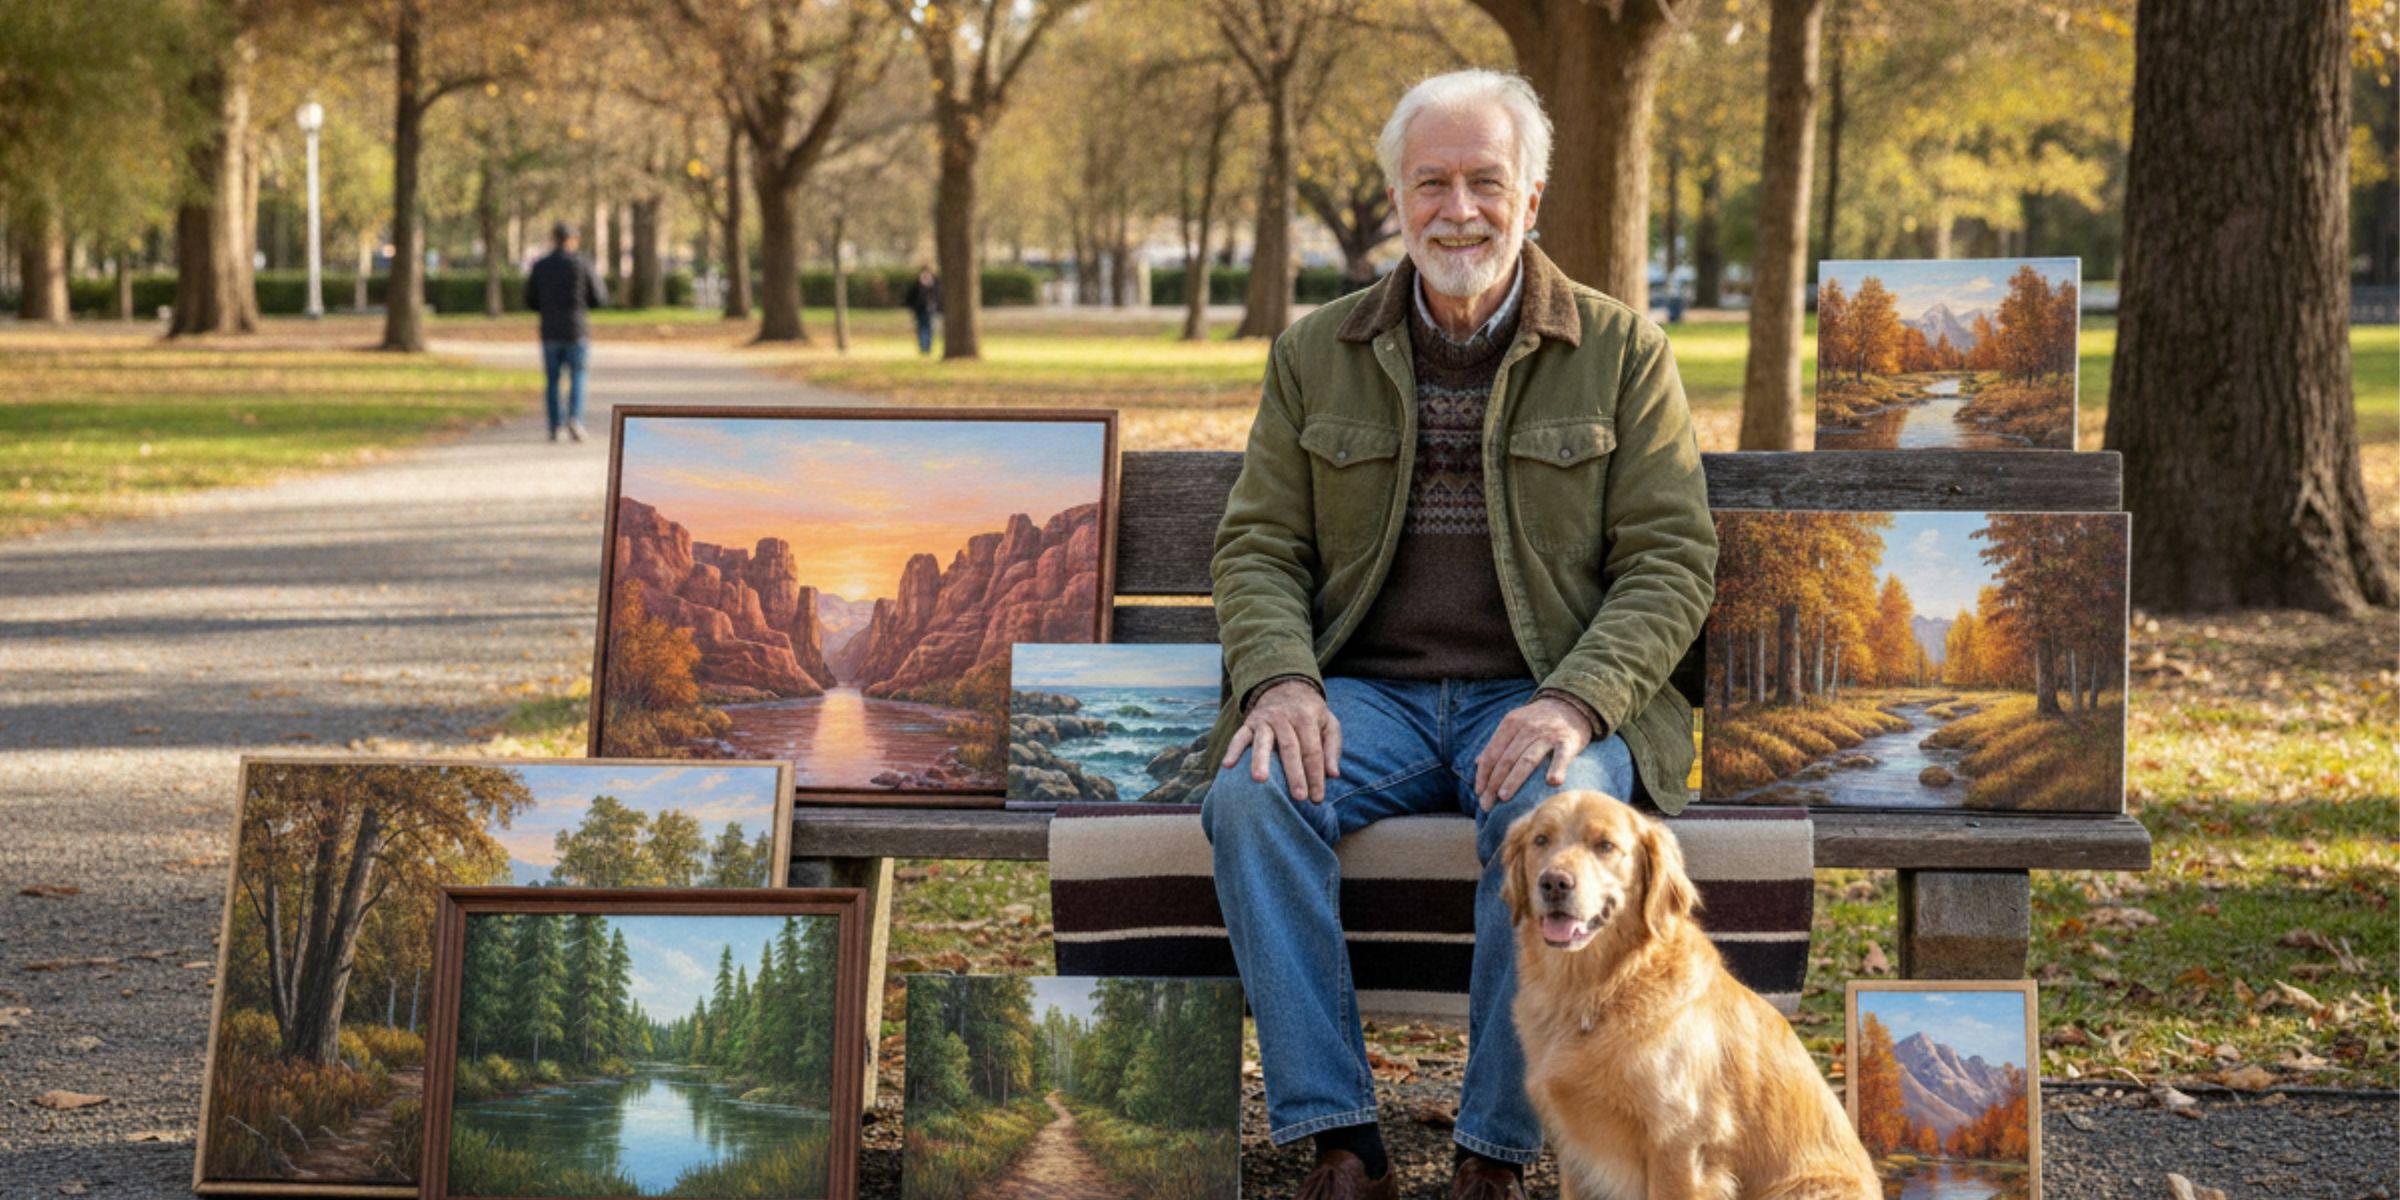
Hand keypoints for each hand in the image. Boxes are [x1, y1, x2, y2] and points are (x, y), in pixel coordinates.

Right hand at [1222, 680, 1342, 802]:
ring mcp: (1264, 719)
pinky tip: (1227, 766)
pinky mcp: (1248, 723)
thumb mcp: (1329, 724)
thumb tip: (1333, 775)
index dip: (1316, 775)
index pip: (1312, 751)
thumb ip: (1332, 748)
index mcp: (1306, 718)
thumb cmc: (1310, 714)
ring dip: (1260, 760)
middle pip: (1289, 748)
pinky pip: (1239, 737)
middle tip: (1298, 798)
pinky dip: (1232, 750)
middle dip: (1294, 774)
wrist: (1285, 688)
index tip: (1317, 798)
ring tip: (1260, 780)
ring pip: (1263, 741)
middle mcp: (1284, 717)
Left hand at [1472, 696, 1591, 810]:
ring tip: (1504, 797)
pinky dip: (1557, 768)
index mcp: (1510, 723)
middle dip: (1494, 783)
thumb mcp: (1515, 724)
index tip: (1479, 792)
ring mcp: (1548, 734)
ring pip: (1527, 760)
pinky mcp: (1567, 741)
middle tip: (1487, 804)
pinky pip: (1561, 756)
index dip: (1483, 774)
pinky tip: (1552, 782)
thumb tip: (1477, 763)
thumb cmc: (1538, 720)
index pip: (1492, 753)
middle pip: (1506, 759)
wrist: (1570, 703)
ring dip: (1514, 779)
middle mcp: (1527, 728)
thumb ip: (1498, 742)